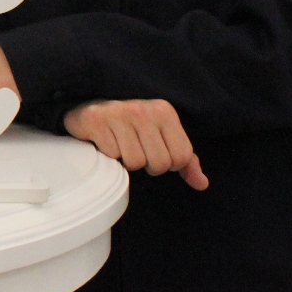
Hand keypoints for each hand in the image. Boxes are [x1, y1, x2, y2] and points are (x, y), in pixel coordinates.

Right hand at [64, 98, 208, 190]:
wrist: (88, 107)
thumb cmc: (130, 127)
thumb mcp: (162, 138)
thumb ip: (184, 160)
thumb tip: (202, 184)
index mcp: (164, 111)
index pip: (181, 157)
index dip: (168, 164)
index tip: (154, 153)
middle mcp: (143, 109)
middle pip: (159, 163)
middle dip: (147, 165)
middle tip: (136, 151)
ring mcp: (118, 113)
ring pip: (135, 162)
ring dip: (126, 161)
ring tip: (120, 145)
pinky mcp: (96, 120)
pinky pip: (112, 156)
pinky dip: (107, 155)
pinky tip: (105, 141)